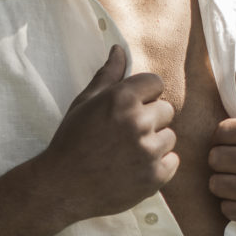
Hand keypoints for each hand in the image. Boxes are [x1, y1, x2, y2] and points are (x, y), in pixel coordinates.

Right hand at [43, 45, 178, 222]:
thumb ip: (107, 75)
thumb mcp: (84, 103)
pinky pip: (172, 162)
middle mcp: (138, 121)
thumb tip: (119, 49)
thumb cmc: (71, 141)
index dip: (144, 96)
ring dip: (154, 143)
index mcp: (121, 98)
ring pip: (170, 137)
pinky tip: (135, 168)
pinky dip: (158, 166)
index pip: (156, 83)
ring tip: (128, 153)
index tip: (129, 109)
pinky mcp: (155, 177)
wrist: (62, 186)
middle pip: (166, 110)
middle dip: (150, 119)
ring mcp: (148, 151)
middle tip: (125, 134)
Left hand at [208, 81, 235, 235]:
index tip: (233, 145)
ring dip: (223, 186)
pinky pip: (226, 208)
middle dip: (220, 163)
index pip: (223, 131)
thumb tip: (227, 73)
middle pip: (215, 158)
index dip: (222, 139)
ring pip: (217, 184)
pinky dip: (233, 206)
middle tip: (235, 167)